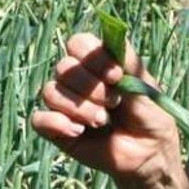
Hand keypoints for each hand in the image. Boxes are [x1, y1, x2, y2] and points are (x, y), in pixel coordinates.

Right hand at [30, 33, 181, 186]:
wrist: (148, 153)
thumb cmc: (148, 115)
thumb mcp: (145, 84)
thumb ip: (128, 60)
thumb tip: (113, 35)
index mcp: (95, 63)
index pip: (77, 43)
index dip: (93, 58)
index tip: (116, 76)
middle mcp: (76, 79)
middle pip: (63, 68)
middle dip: (91, 88)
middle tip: (113, 103)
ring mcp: (64, 104)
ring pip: (50, 92)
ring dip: (79, 108)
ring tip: (101, 121)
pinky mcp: (56, 130)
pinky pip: (39, 119)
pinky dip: (58, 123)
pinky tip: (79, 132)